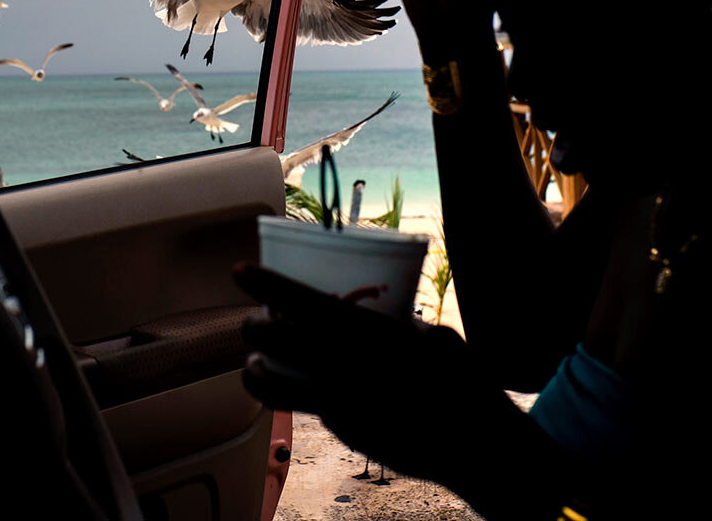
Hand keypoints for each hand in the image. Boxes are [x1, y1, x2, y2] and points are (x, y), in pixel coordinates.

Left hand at [235, 262, 532, 489]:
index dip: (267, 284)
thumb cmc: (460, 377)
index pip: (303, 302)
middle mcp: (345, 366)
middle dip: (252, 328)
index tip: (238, 271)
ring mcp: (339, 403)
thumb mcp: (429, 335)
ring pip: (272, 384)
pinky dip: (294, 394)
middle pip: (273, 339)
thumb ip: (392, 324)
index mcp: (368, 333)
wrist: (473, 439)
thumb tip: (366, 312)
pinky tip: (298, 388)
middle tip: (253, 322)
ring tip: (255, 363)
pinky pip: (306, 407)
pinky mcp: (341, 430)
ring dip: (255, 371)